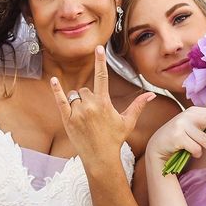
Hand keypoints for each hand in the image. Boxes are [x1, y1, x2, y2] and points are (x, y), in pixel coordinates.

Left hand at [51, 45, 154, 162]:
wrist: (100, 158)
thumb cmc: (115, 139)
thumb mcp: (128, 122)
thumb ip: (138, 105)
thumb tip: (151, 95)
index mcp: (104, 103)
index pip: (102, 76)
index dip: (100, 61)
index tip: (98, 47)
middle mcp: (90, 105)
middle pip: (84, 90)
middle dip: (88, 98)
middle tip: (93, 115)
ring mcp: (77, 112)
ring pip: (74, 96)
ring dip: (77, 102)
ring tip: (84, 119)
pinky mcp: (67, 119)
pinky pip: (60, 101)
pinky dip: (56, 91)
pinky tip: (53, 81)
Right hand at [146, 106, 205, 166]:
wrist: (158, 146)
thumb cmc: (180, 138)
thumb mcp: (195, 132)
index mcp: (194, 111)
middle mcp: (188, 116)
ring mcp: (181, 125)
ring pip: (205, 139)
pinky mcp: (177, 136)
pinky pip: (195, 148)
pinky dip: (197, 153)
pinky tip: (192, 154)